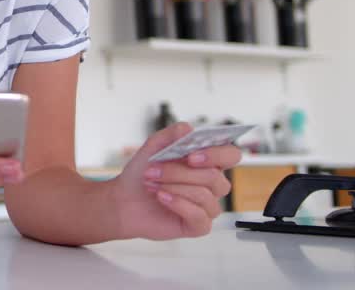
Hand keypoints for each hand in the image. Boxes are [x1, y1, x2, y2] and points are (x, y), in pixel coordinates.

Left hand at [109, 122, 240, 239]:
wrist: (124, 200)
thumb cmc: (142, 174)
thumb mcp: (153, 148)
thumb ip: (171, 135)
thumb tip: (188, 129)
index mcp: (207, 163)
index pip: (230, 155)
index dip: (217, 155)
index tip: (191, 156)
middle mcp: (211, 185)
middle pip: (214, 177)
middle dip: (180, 173)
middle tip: (154, 170)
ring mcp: (207, 206)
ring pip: (204, 195)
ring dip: (173, 186)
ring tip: (152, 183)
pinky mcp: (199, 225)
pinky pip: (199, 215)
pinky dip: (177, 203)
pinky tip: (161, 197)